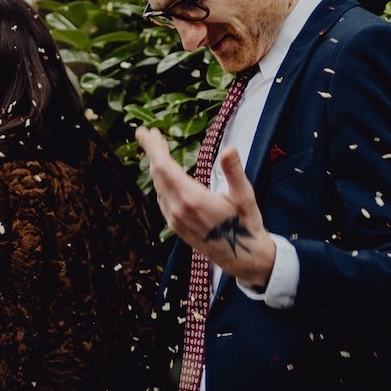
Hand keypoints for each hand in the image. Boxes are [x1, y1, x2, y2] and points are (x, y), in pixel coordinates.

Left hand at [135, 131, 277, 290]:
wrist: (243, 258)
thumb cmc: (246, 225)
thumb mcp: (244, 196)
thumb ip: (234, 171)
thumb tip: (229, 149)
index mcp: (192, 199)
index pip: (165, 168)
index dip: (153, 148)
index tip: (144, 132)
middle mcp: (178, 210)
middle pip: (158, 175)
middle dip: (152, 152)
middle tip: (149, 134)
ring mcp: (175, 219)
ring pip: (159, 187)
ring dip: (157, 166)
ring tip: (159, 148)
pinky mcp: (176, 226)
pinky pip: (162, 199)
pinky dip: (161, 182)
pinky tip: (165, 174)